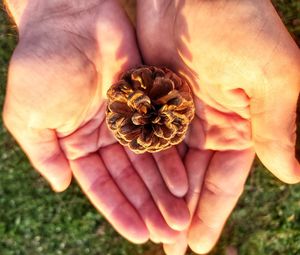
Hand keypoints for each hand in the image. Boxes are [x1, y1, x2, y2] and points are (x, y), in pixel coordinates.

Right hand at [3, 0, 190, 243]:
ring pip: (149, 164)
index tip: (140, 234)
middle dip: (148, 207)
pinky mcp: (147, 103)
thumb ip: (44, 153)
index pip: (103, 187)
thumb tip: (60, 186)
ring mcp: (129, 121)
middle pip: (131, 180)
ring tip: (180, 217)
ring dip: (164, 191)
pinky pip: (162, 135)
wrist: (71, 19)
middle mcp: (106, 137)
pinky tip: (182, 182)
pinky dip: (171, 159)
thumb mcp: (29, 116)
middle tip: (169, 233)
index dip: (120, 211)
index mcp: (78, 144)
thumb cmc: (43, 64)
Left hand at [137, 0, 299, 252]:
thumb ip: (278, 125)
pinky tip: (137, 191)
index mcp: (242, 125)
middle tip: (170, 248)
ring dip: (161, 197)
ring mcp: (180, 116)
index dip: (211, 211)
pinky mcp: (155, 104)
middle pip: (195, 181)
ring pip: (169, 167)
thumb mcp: (273, 75)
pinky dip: (144, 168)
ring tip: (152, 231)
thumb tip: (290, 174)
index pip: (225, 180)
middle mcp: (210, 126)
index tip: (197, 242)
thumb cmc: (239, 24)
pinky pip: (147, 143)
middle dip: (184, 213)